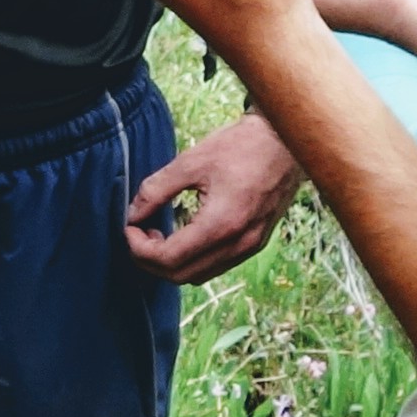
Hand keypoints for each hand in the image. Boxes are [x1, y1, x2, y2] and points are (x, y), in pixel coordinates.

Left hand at [123, 113, 305, 283]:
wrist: (287, 141)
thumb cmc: (241, 146)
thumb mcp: (191, 162)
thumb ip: (156, 190)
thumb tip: (132, 213)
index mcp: (222, 224)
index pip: (169, 258)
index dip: (139, 248)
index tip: (129, 227)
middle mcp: (239, 243)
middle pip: (181, 275)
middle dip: (150, 260)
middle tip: (139, 232)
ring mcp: (250, 246)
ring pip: (199, 276)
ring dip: (171, 263)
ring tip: (158, 233)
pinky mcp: (256, 242)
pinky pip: (217, 265)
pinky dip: (193, 259)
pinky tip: (183, 234)